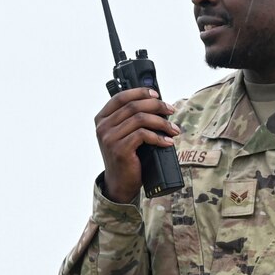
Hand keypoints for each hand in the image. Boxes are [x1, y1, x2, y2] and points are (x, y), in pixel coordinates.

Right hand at [94, 87, 178, 203]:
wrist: (120, 183)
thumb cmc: (126, 156)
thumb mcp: (124, 133)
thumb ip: (131, 118)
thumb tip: (156, 102)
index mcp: (102, 119)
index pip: (121, 97)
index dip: (140, 92)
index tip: (157, 95)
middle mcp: (103, 127)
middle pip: (133, 106)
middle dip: (157, 106)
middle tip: (171, 111)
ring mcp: (109, 138)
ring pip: (140, 119)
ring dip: (162, 123)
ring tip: (173, 129)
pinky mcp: (119, 149)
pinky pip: (143, 135)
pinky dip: (159, 137)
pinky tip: (167, 142)